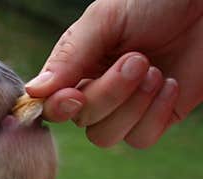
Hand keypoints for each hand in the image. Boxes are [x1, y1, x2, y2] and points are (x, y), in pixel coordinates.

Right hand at [25, 0, 202, 147]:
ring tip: (156, 72)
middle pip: (82, 121)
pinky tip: (170, 84)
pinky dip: (155, 114)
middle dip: (110, 94)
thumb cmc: (156, 0)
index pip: (51, 104)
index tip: (73, 95)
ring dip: (132, 107)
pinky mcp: (156, 117)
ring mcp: (126, 107)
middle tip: (139, 59)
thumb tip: (34, 91)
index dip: (58, 107)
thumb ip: (69, 56)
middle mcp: (96, 90)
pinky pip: (140, 139)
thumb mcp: (105, 19)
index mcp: (77, 67)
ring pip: (106, 137)